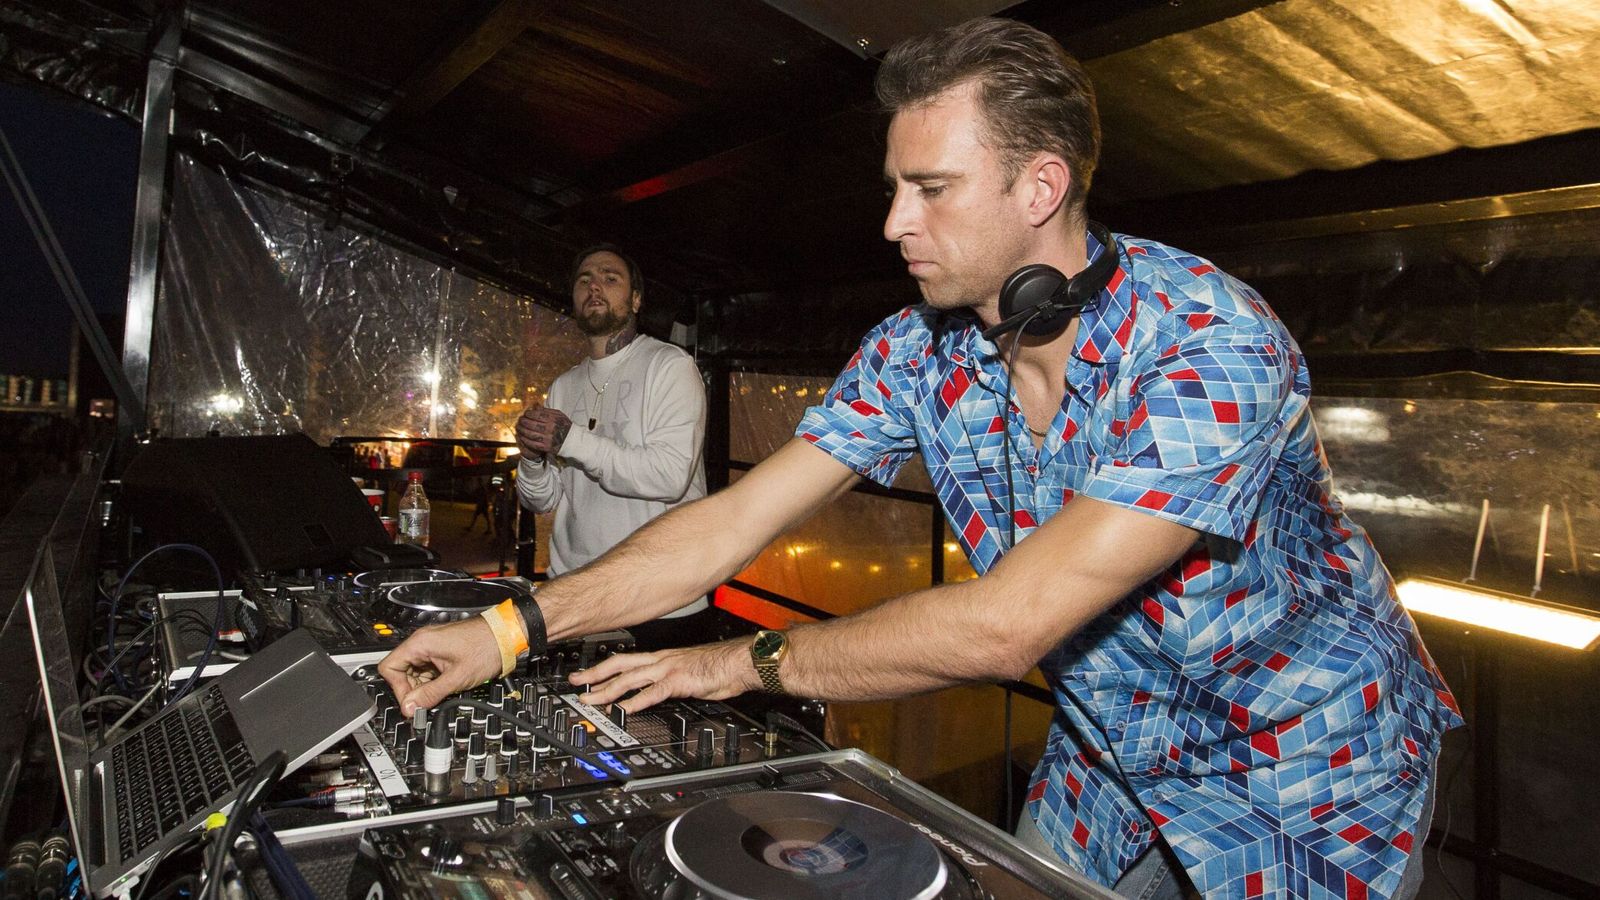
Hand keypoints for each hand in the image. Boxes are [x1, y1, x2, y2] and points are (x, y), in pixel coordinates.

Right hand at [377, 617, 503, 714]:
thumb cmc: (487, 647)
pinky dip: (433, 681)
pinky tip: (447, 686)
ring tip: (442, 692)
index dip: (398, 689)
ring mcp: (432, 646)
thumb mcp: (457, 678)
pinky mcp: (442, 651)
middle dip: (412, 690)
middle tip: (427, 702)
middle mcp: (423, 642)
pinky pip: (428, 669)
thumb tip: (410, 707)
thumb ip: (430, 694)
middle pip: (401, 672)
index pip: (389, 668)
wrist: (508, 636)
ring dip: (424, 687)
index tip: (412, 703)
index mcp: (421, 643)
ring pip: (415, 672)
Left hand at [516, 405, 571, 456]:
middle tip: (520, 420)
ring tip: (518, 427)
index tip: (526, 414)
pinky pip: (532, 443)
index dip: (529, 414)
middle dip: (524, 422)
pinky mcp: (546, 447)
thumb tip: (535, 407)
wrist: (572, 440)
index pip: (537, 415)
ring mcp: (548, 439)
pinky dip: (525, 440)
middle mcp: (550, 429)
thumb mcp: (559, 415)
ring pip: (530, 434)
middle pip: (532, 424)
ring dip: (522, 430)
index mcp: (553, 419)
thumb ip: (547, 411)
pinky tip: (522, 436)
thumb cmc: (564, 426)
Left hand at [571, 639, 757, 713]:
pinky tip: (625, 710)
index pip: (626, 661)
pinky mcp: (679, 681)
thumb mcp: (687, 672)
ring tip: (591, 700)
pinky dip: (637, 701)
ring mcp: (668, 670)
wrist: (738, 662)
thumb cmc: (718, 667)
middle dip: (594, 675)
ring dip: (607, 690)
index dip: (603, 668)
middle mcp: (660, 661)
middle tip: (575, 683)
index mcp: (661, 659)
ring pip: (629, 678)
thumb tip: (657, 690)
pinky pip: (653, 692)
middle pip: (619, 665)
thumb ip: (669, 681)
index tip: (587, 676)